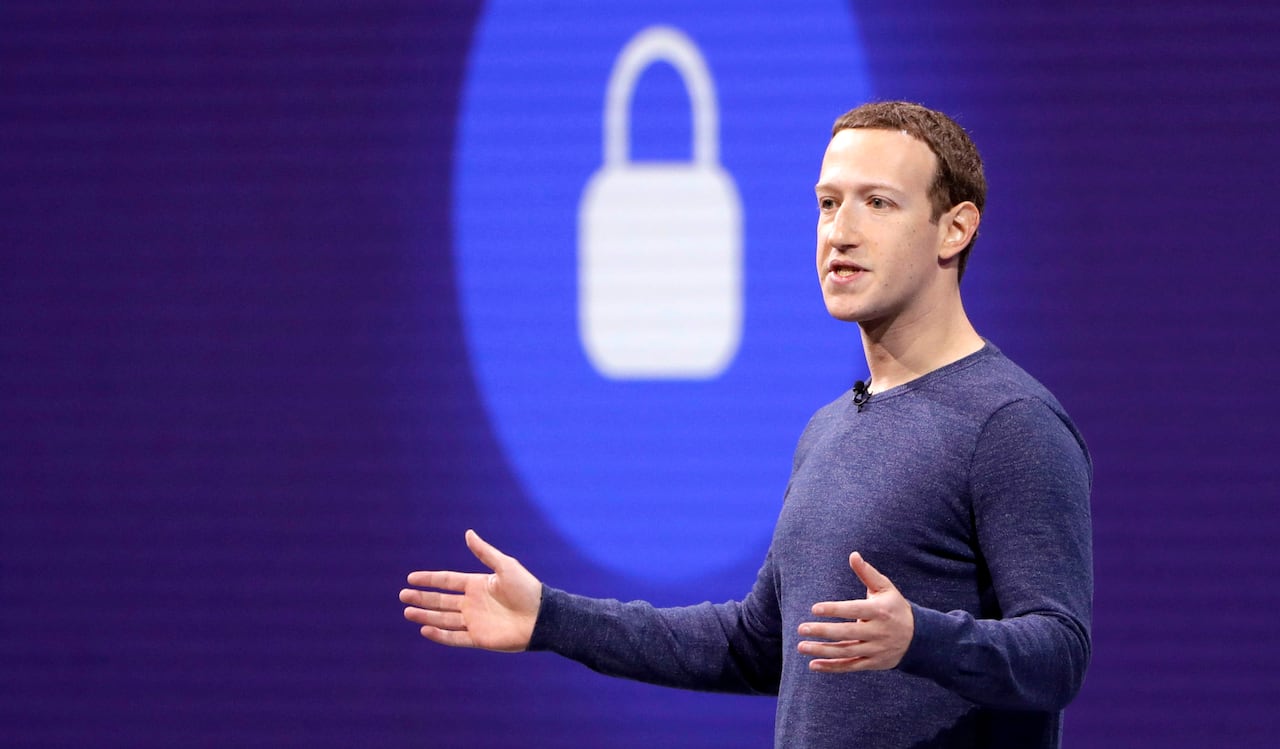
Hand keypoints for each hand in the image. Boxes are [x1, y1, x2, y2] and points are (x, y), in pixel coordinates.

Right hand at [400, 530, 541, 651]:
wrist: (541, 617)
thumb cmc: (526, 589)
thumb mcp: (505, 566)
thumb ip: (485, 552)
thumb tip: (468, 533)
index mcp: (478, 584)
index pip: (447, 581)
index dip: (429, 579)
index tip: (411, 577)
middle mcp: (473, 603)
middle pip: (441, 600)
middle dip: (422, 597)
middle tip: (402, 595)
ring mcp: (474, 621)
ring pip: (443, 619)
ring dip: (425, 615)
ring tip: (407, 611)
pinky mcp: (478, 638)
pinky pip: (454, 637)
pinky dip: (440, 635)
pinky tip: (425, 630)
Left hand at [797, 552, 913, 671]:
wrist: (919, 638)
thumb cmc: (895, 607)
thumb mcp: (885, 588)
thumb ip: (867, 573)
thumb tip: (853, 555)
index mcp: (880, 611)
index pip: (854, 610)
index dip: (834, 610)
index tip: (814, 609)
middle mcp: (878, 632)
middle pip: (848, 633)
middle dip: (823, 632)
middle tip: (801, 628)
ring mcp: (876, 649)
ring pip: (847, 651)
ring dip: (823, 651)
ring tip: (801, 646)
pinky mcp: (873, 663)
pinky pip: (850, 666)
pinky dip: (832, 667)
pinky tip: (813, 664)